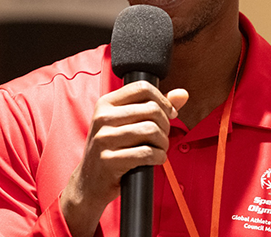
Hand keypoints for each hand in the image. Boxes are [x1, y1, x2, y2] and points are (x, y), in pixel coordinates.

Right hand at [60, 83, 188, 236]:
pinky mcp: (109, 160)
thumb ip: (154, 106)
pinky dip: (158, 157)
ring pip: (151, 130)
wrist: (89, 182)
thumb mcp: (126, 123)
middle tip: (163, 136)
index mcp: (106, 104)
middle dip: (165, 124)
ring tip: (159, 148)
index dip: (163, 100)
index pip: (143, 88)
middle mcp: (102, 118)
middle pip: (151, 109)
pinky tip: (155, 159)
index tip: (168, 114)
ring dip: (163, 142)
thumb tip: (181, 94)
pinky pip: (146, 153)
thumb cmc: (111, 150)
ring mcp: (104, 139)